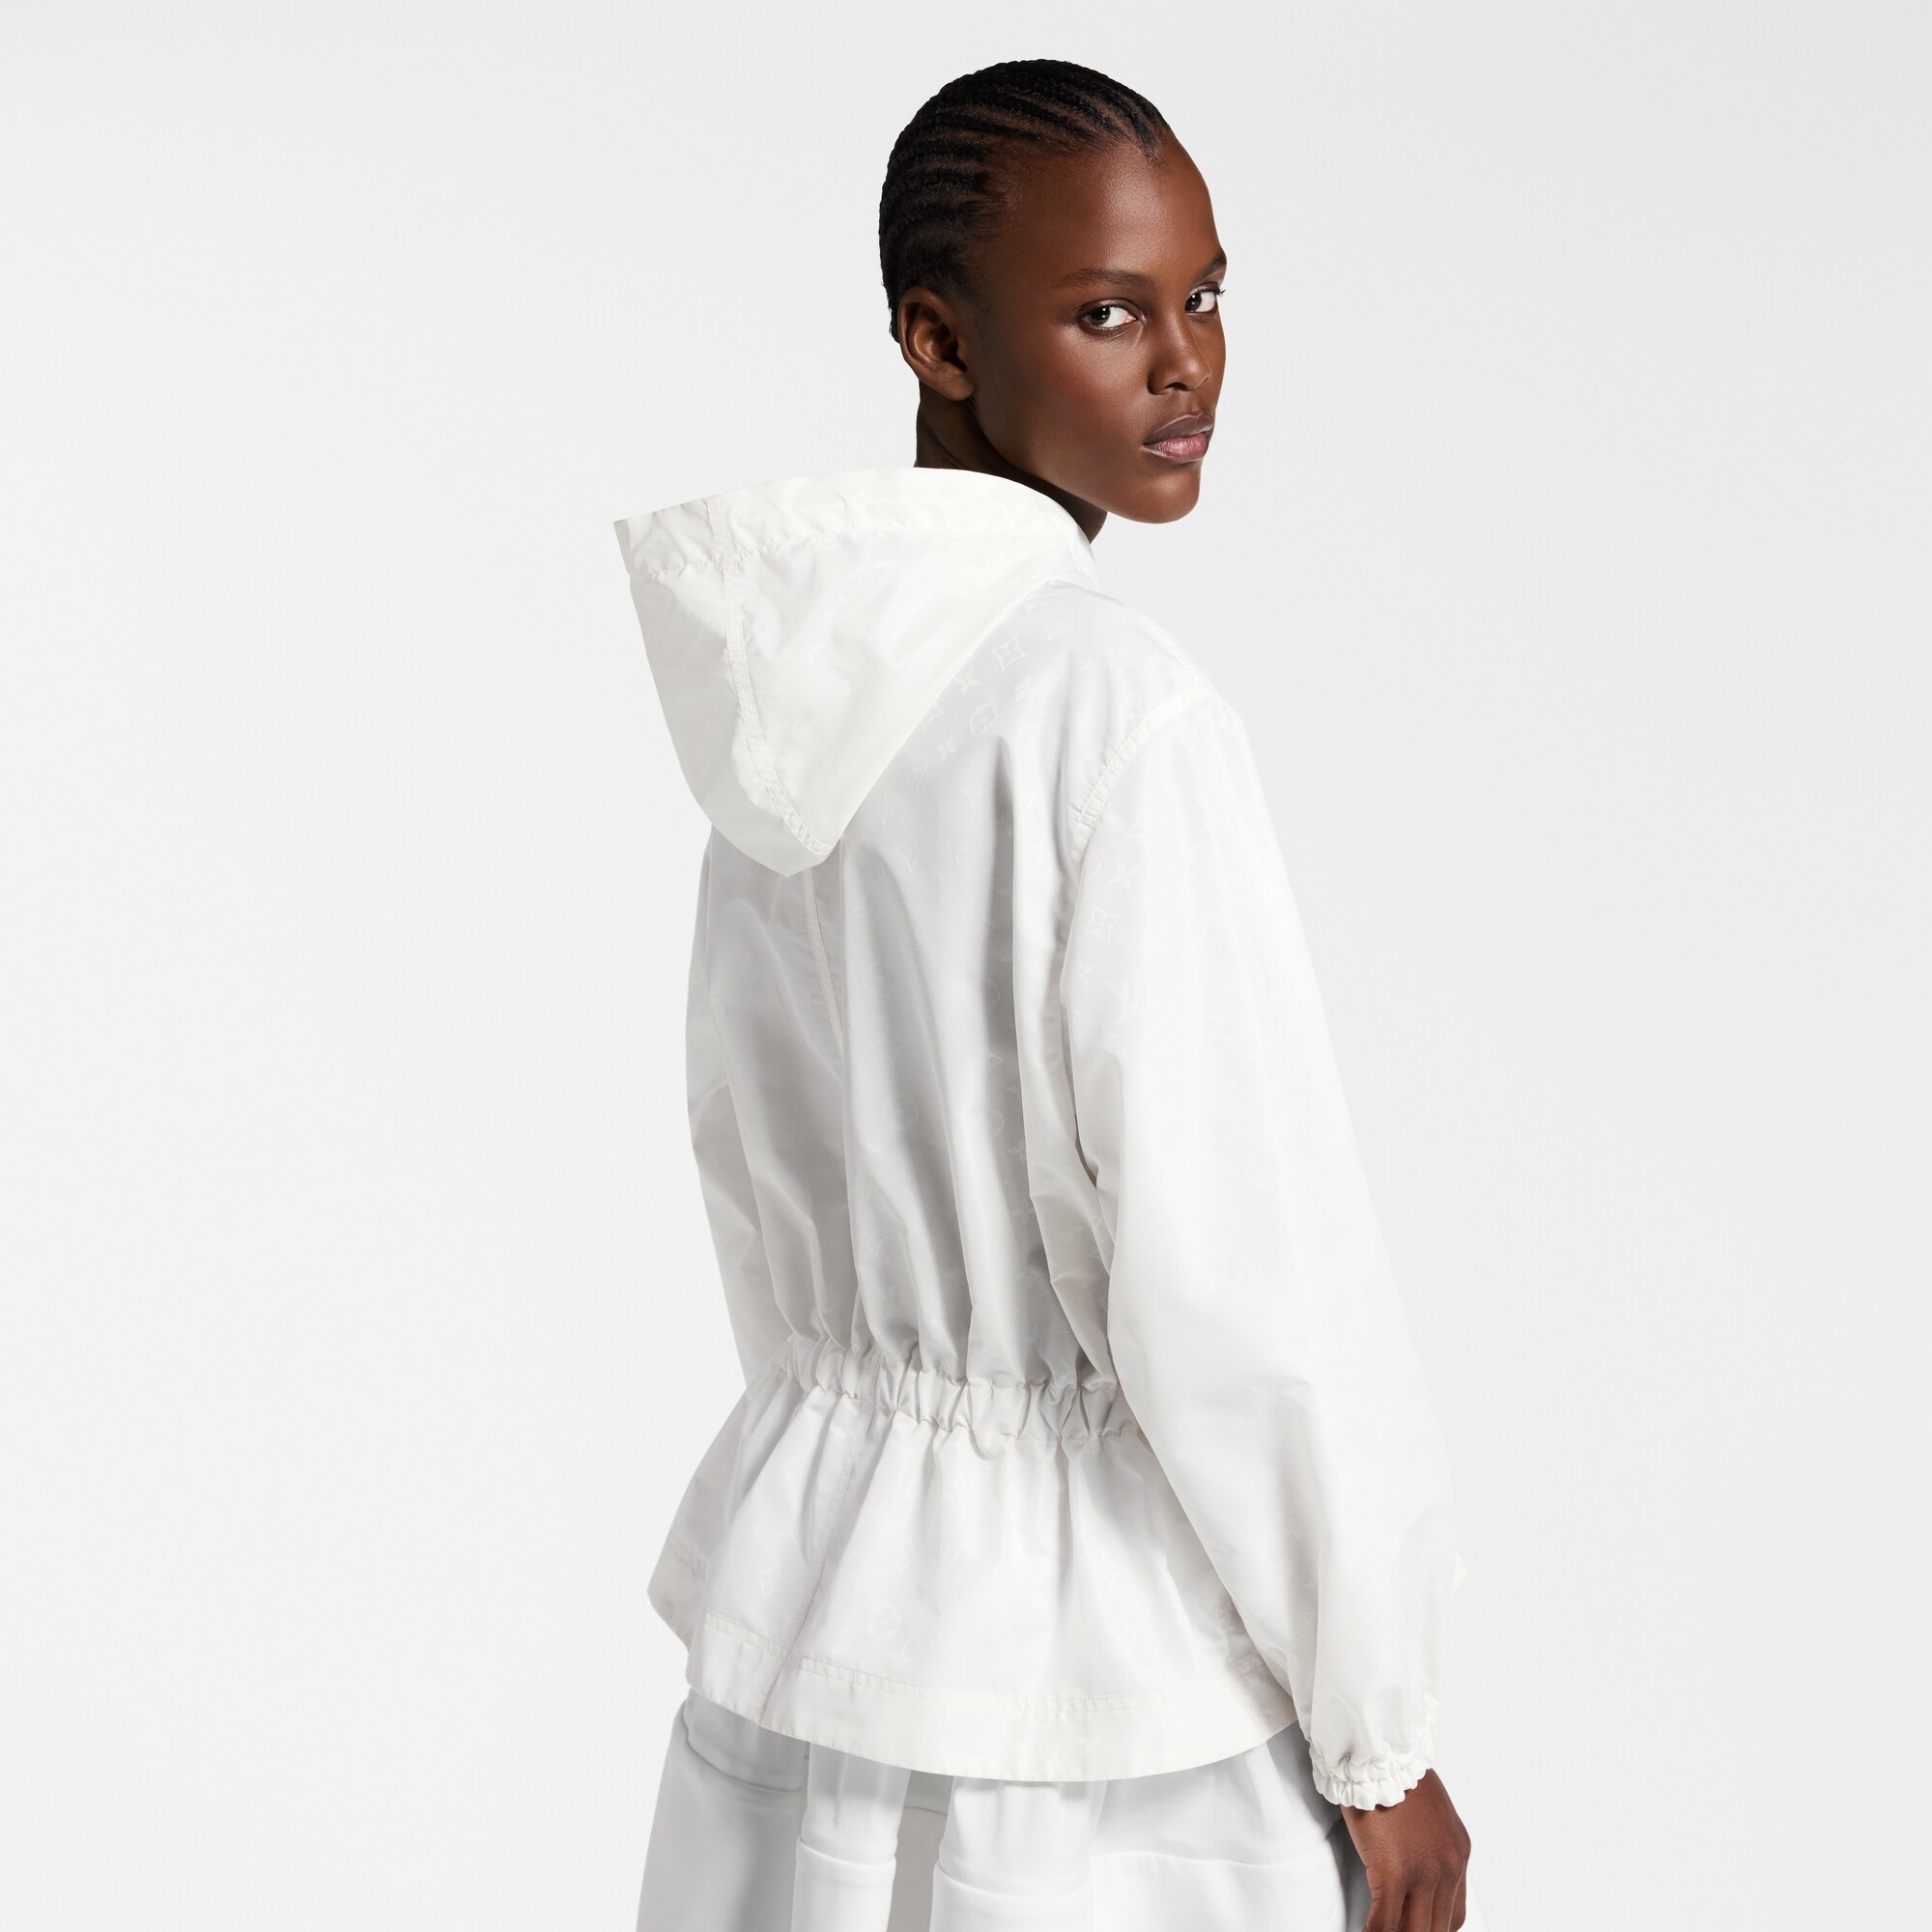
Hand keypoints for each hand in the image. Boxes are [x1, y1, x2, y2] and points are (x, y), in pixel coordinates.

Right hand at [1341, 1768, 1471, 1931]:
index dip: (1433, 1930)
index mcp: (1457, 1853)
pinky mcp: (1395, 1872)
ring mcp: (1424, 1872)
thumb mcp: (1427, 1811)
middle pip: (1436, 1928)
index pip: (1454, 1914)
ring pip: (1413, 1931)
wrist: (1380, 1750)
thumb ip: (1428, 1843)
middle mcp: (1448, 1866)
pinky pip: (1384, 1924)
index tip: (1416, 1929)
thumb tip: (1413, 1861)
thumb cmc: (1395, 1770)